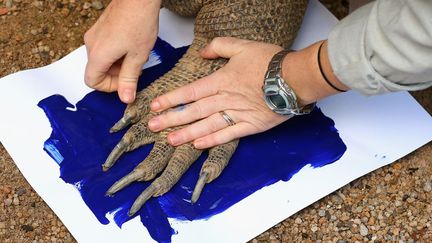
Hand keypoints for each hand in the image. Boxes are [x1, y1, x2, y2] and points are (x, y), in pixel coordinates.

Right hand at [84, 0, 160, 102]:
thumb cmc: (139, 22)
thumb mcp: (137, 57)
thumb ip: (129, 79)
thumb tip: (125, 98)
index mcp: (98, 54)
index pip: (92, 81)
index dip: (109, 87)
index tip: (125, 84)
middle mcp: (91, 44)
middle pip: (97, 70)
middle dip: (117, 75)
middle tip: (135, 70)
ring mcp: (95, 35)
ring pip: (102, 59)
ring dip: (118, 64)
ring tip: (136, 56)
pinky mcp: (100, 28)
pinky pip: (105, 48)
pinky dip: (117, 53)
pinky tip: (133, 46)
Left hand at [147, 37, 289, 148]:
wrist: (295, 77)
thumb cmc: (271, 61)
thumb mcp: (242, 46)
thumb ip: (219, 46)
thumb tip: (202, 51)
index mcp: (222, 80)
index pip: (190, 92)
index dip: (171, 99)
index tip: (155, 106)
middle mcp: (226, 99)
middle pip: (194, 111)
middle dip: (171, 119)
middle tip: (152, 127)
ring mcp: (238, 114)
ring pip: (207, 125)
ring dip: (187, 133)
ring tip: (170, 140)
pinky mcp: (251, 125)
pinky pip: (228, 135)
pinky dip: (213, 141)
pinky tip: (198, 145)